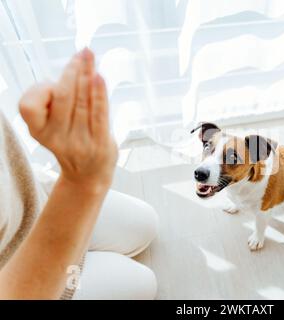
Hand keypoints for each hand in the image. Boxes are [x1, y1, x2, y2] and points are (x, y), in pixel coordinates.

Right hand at [19, 48, 117, 192]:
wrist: (89, 174)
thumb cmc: (72, 138)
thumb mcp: (53, 124)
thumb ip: (55, 99)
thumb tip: (77, 67)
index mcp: (38, 131)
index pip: (29, 107)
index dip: (42, 89)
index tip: (56, 77)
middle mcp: (56, 138)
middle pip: (62, 97)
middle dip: (73, 71)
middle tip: (84, 52)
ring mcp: (80, 142)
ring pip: (82, 101)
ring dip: (87, 75)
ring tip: (90, 56)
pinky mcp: (100, 144)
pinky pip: (99, 114)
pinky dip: (99, 93)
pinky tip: (99, 76)